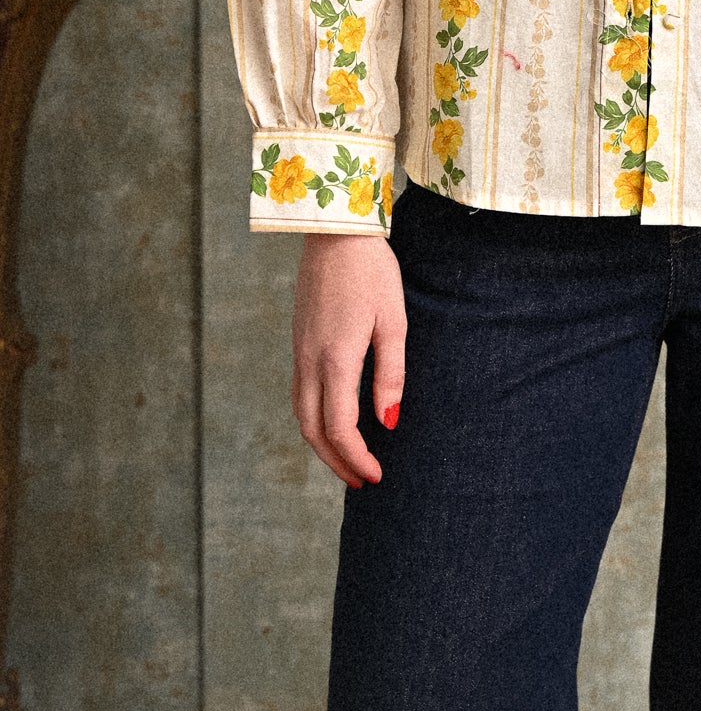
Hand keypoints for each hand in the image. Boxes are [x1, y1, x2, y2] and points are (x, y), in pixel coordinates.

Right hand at [291, 233, 406, 487]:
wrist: (335, 231)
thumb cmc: (372, 272)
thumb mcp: (393, 321)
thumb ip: (390, 374)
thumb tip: (388, 421)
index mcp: (335, 359)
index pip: (339, 428)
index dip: (356, 458)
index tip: (376, 476)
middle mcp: (309, 361)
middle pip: (313, 430)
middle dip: (336, 461)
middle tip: (362, 479)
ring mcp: (299, 350)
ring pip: (301, 413)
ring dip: (321, 443)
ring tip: (348, 458)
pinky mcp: (298, 340)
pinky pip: (299, 392)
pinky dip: (314, 418)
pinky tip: (333, 419)